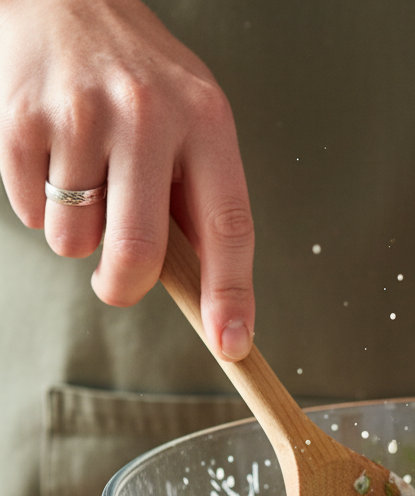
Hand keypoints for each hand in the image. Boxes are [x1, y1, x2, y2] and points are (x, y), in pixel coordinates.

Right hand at [0, 0, 254, 358]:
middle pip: (139, 252)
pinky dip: (42, 207)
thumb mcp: (198, 121)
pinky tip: (57, 162)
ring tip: (89, 183)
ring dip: (80, 235)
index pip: (229, 227)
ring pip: (76, 240)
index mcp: (207, 122)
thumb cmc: (143, 75)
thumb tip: (210, 293)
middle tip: (119, 284)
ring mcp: (81, 116)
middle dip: (125, 288)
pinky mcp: (22, 120)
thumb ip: (203, 200)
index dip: (232, 295)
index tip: (232, 341)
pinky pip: (31, 214)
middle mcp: (148, 116)